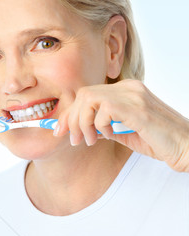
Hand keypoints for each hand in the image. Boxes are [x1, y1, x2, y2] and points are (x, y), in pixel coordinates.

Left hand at [53, 79, 188, 172]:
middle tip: (73, 139)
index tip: (59, 130)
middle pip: (83, 94)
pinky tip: (108, 136)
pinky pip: (104, 110)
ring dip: (82, 123)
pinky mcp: (137, 108)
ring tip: (90, 141)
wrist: (188, 147)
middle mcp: (129, 88)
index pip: (87, 94)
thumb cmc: (159, 141)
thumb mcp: (124, 132)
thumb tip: (81, 129)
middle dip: (71, 118)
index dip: (70, 113)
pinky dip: (99, 126)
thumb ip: (105, 126)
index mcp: (126, 90)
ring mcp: (134, 95)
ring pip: (89, 100)